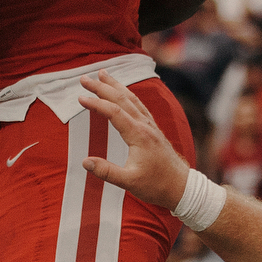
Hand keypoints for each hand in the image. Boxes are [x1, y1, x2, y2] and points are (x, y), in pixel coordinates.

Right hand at [75, 72, 188, 210]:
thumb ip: (107, 172)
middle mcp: (146, 125)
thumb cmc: (157, 186)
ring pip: (131, 98)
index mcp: (139, 135)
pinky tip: (123, 92)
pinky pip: (139, 105)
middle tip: (84, 78)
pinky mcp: (153, 129)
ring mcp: (151, 125)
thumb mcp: (129, 182)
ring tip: (103, 74)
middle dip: (102, 87)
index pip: (114, 112)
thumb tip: (85, 162)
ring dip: (115, 85)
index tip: (80, 98)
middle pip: (121, 99)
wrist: (181, 187)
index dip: (96, 104)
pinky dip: (127, 94)